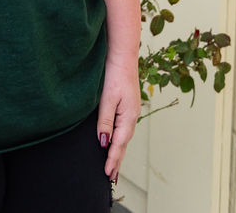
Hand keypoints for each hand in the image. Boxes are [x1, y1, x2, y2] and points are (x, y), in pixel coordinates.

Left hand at [96, 55, 140, 182]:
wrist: (123, 56)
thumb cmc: (115, 75)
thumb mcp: (107, 99)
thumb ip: (105, 122)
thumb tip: (104, 142)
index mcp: (128, 117)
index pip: (119, 144)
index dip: (113, 160)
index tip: (108, 174)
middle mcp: (132, 117)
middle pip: (124, 144)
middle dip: (117, 160)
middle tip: (111, 177)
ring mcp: (131, 111)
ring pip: (124, 137)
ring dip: (119, 151)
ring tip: (113, 165)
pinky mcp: (127, 106)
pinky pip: (123, 128)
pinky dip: (119, 139)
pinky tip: (116, 141)